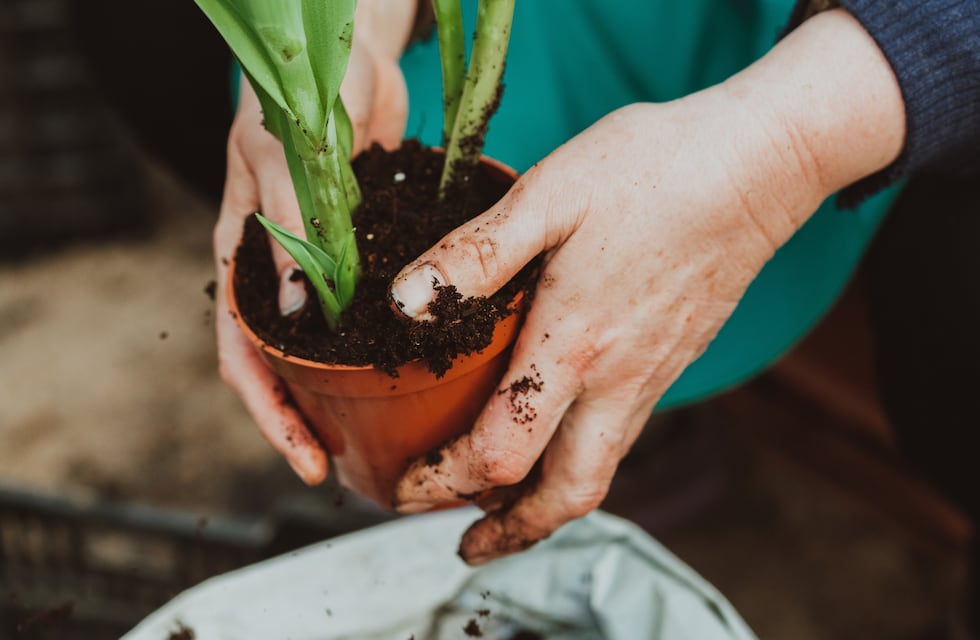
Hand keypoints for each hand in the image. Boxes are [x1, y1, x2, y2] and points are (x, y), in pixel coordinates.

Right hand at [212, 0, 414, 483]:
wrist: (350, 54)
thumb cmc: (301, 95)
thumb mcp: (285, 160)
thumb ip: (291, 230)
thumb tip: (298, 313)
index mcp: (242, 258)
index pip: (243, 356)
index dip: (270, 416)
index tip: (306, 461)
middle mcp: (280, 272)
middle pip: (286, 365)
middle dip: (312, 419)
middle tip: (355, 464)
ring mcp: (323, 265)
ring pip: (330, 345)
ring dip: (350, 389)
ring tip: (391, 431)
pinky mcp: (364, 251)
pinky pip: (371, 308)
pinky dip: (386, 340)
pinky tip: (423, 363)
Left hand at [390, 8, 904, 562]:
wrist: (757, 164)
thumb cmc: (652, 170)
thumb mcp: (549, 196)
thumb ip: (475, 256)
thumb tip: (403, 304)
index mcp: (575, 344)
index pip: (501, 454)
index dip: (443, 484)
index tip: (405, 490)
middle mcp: (618, 379)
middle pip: (564, 496)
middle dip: (508, 533)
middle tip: (465, 545)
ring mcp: (652, 376)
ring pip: (597, 473)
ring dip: (543, 506)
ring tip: (501, 509)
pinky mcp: (671, 361)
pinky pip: (621, 436)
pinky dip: (577, 460)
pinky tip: (555, 433)